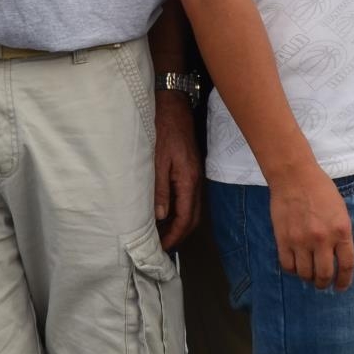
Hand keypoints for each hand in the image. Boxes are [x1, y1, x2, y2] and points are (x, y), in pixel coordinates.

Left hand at [153, 93, 201, 248]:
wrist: (174, 106)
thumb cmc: (163, 130)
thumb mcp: (157, 161)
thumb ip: (159, 189)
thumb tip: (160, 216)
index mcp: (188, 181)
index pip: (186, 218)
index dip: (174, 235)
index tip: (162, 247)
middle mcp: (196, 182)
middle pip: (193, 218)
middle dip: (179, 234)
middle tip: (162, 246)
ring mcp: (195, 176)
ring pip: (192, 209)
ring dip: (179, 223)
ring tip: (161, 233)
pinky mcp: (191, 171)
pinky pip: (188, 198)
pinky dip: (179, 210)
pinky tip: (165, 212)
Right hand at [268, 162, 353, 290]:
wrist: (294, 177)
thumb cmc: (320, 190)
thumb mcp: (341, 212)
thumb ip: (341, 235)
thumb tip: (337, 258)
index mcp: (341, 230)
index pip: (347, 265)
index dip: (344, 281)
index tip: (341, 287)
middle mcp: (322, 239)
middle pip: (324, 274)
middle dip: (324, 283)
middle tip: (322, 283)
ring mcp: (301, 240)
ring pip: (305, 273)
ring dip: (307, 278)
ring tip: (307, 274)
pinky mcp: (284, 239)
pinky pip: (288, 265)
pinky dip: (292, 270)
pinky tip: (295, 266)